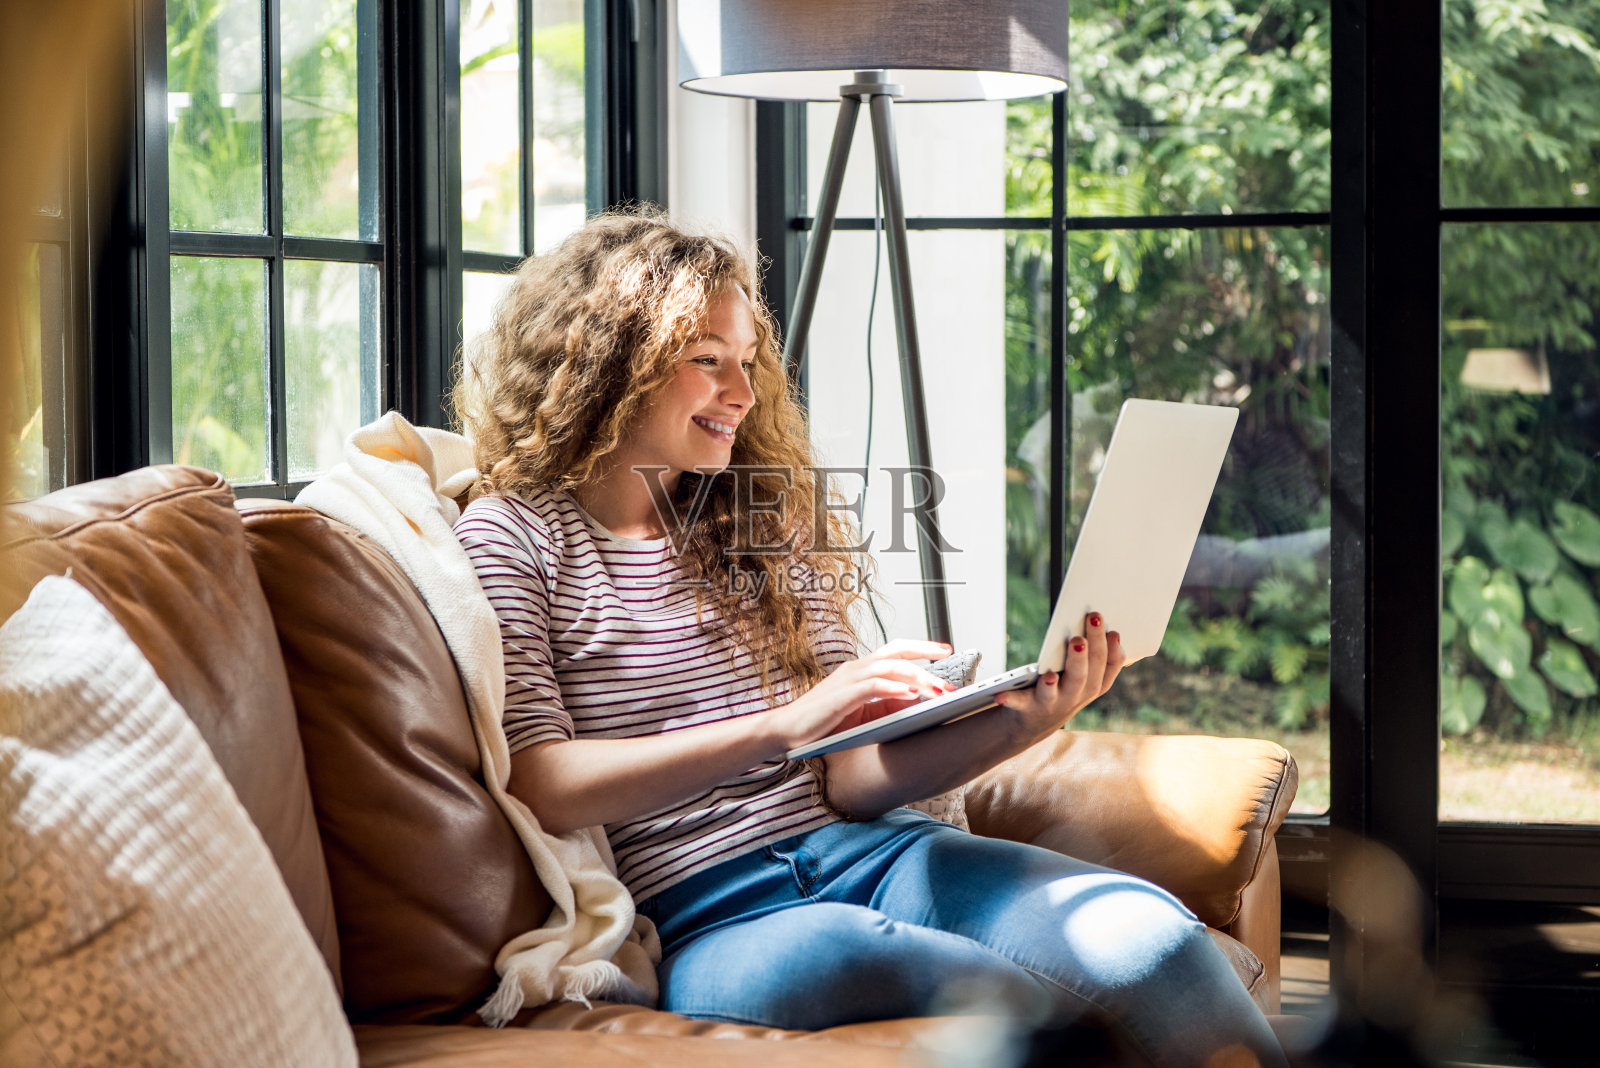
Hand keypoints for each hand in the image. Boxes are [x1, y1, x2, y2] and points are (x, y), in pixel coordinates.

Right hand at [778, 638, 956, 748]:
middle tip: (949, 659)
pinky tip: (910, 694)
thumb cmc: (823, 723)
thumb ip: (885, 705)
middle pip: (896, 651)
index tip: (945, 650)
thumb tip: (918, 704)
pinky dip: (893, 688)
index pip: (895, 650)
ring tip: (939, 689)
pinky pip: (872, 686)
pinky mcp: (841, 696)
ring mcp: (848, 680)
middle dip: (925, 652)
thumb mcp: (862, 713)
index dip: (920, 647)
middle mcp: (856, 668)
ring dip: (918, 677)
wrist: (786, 731)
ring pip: (890, 668)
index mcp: (861, 670)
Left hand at [993, 613, 1124, 733]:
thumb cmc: (1064, 686)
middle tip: (1079, 638)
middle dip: (1083, 657)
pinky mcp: (1028, 707)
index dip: (1112, 651)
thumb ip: (1095, 652)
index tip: (1112, 630)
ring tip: (1050, 673)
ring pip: (1056, 693)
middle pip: (1083, 677)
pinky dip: (1010, 699)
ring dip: (1053, 682)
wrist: (1037, 721)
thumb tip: (1102, 622)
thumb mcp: (1085, 672)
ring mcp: (1052, 703)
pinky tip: (1000, 694)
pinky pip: (1019, 703)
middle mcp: (1076, 696)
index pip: (1107, 667)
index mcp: (1094, 684)